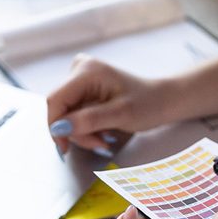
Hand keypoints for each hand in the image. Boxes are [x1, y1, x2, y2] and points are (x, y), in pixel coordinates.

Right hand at [46, 55, 171, 154]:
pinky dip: (86, 127)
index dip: (54, 127)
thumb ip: (88, 120)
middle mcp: (79, 69)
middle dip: (76, 132)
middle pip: (60, 109)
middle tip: (100, 143)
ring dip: (82, 132)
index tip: (65, 149)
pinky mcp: (83, 88)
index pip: (55, 101)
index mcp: (87, 71)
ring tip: (104, 138)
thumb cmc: (148, 104)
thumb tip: (59, 128)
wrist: (163, 100)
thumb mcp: (120, 115)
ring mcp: (80, 78)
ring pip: (66, 114)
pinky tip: (102, 130)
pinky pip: (74, 113)